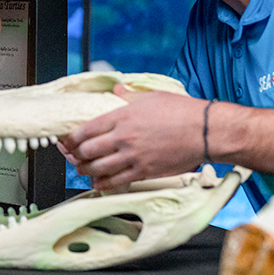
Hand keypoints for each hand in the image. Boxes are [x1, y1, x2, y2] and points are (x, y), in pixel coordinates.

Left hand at [59, 86, 209, 191]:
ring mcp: (132, 156)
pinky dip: (103, 184)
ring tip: (83, 170)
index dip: (72, 138)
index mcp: (121, 116)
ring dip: (86, 171)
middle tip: (74, 156)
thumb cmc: (182, 111)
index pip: (85, 129)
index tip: (68, 140)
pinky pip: (116, 182)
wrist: (205, 131)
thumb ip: (128, 95)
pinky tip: (98, 184)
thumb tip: (116, 90)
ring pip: (98, 168)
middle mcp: (123, 137)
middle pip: (87, 151)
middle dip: (76, 155)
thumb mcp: (151, 96)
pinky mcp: (144, 171)